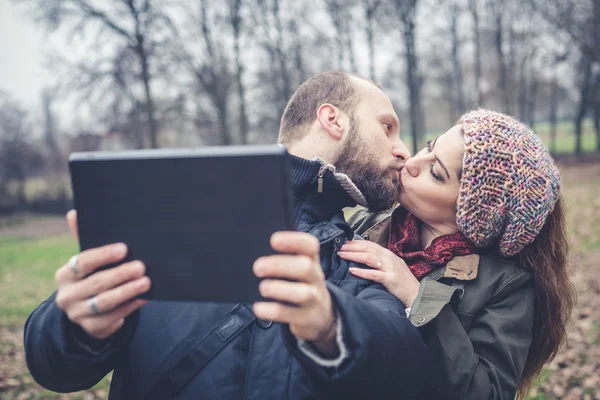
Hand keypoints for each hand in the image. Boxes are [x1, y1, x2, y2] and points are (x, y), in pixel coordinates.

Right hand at [54, 210, 150, 339]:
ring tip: (146, 282)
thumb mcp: (88, 260)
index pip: (82, 262)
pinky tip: (144, 298)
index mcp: (65, 274)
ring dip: (127, 291)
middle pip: (95, 283)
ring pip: (105, 302)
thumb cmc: (92, 276)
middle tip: (141, 266)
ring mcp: (78, 314)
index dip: (103, 255)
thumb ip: (83, 237)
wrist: (87, 311)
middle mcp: (66, 296)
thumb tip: (74, 213)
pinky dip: (131, 307)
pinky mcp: (92, 328)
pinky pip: (114, 318)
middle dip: (120, 274)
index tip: (124, 249)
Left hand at [253, 232, 337, 355]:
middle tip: (257, 267)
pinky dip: (272, 311)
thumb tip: (255, 250)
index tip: (273, 240)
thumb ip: (284, 259)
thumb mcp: (299, 270)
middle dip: (280, 265)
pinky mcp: (307, 318)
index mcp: (312, 261)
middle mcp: (315, 278)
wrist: (321, 316)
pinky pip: (289, 314)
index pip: (310, 245)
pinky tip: (258, 308)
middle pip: (305, 267)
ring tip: (263, 288)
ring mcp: (313, 299)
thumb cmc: (301, 285)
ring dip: (279, 289)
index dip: (293, 240)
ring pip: (302, 293)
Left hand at [339, 240, 419, 308]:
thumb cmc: (402, 281)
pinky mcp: (390, 279)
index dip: (356, 242)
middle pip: (367, 249)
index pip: (370, 244)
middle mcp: (389, 259)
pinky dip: (362, 272)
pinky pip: (373, 274)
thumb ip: (380, 261)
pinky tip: (352, 270)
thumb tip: (363, 257)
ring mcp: (390, 268)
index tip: (344, 242)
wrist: (416, 294)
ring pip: (369, 258)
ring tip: (342, 255)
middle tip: (339, 247)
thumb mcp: (392, 266)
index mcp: (388, 254)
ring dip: (353, 255)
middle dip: (352, 247)